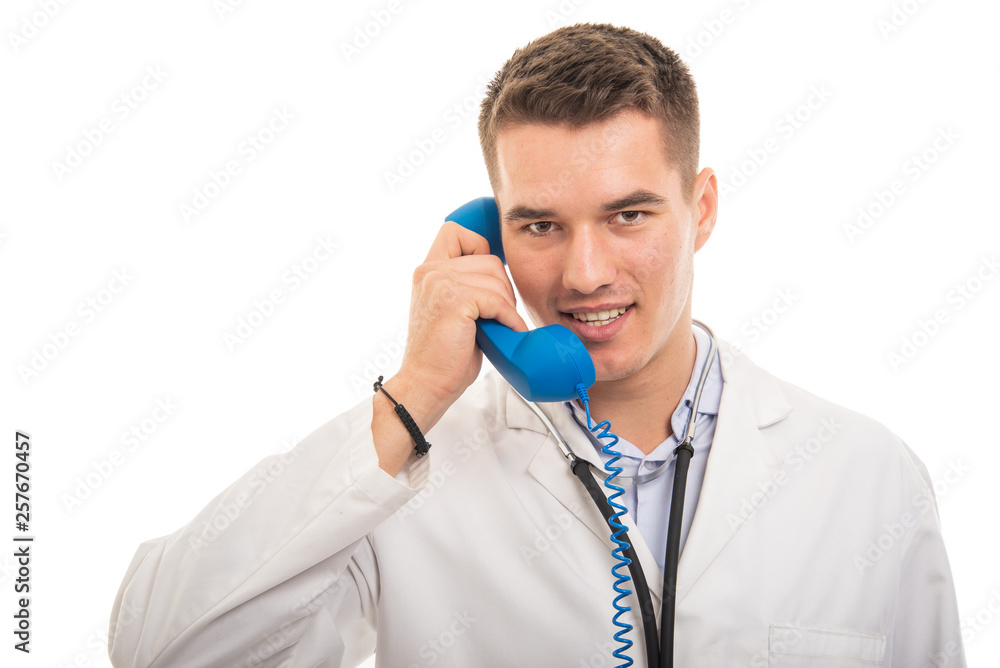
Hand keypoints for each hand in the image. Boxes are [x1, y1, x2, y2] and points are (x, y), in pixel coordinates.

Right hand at [372, 221, 527, 474]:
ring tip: (498, 327)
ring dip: (506, 306)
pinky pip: (498, 299)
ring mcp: (440, 282)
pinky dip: (509, 318)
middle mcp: (430, 271)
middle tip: (497, 317)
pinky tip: (506, 332)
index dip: (479, 247)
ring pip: (497, 278)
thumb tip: (502, 274)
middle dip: (502, 289)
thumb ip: (467, 285)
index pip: (455, 231)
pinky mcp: (454, 299)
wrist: (426, 385)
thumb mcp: (453, 309)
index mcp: (427, 270)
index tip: (487, 280)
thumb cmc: (444, 355)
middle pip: (490, 259)